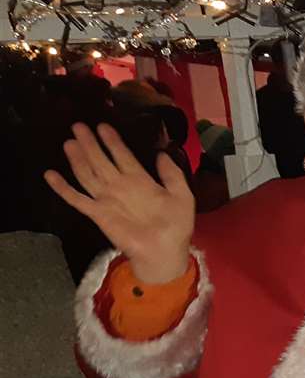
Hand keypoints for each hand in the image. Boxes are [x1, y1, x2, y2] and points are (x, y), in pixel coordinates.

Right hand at [45, 122, 194, 283]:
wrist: (164, 251)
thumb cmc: (176, 226)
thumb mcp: (182, 196)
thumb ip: (172, 174)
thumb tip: (161, 154)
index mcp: (141, 181)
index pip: (122, 155)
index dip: (112, 141)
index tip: (103, 125)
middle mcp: (120, 186)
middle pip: (101, 160)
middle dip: (90, 143)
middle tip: (78, 125)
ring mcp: (107, 199)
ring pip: (88, 174)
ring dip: (77, 159)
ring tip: (69, 142)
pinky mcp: (98, 213)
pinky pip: (77, 199)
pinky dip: (63, 188)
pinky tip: (50, 175)